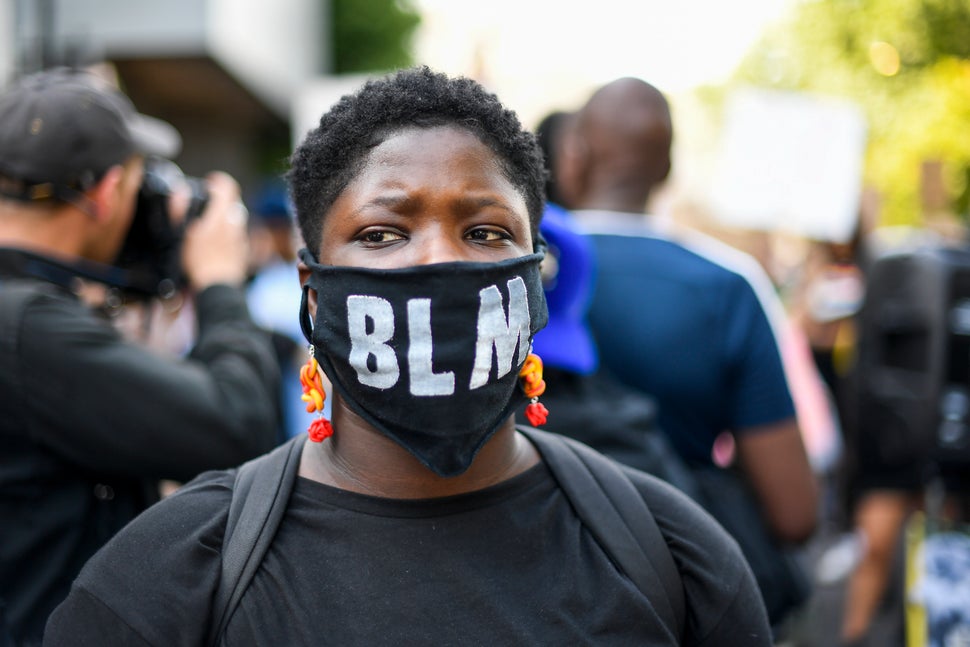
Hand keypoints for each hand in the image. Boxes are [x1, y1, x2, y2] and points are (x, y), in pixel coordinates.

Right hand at [181, 172, 249, 290]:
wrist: (217, 286)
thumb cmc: (200, 261)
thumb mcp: (184, 234)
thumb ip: (181, 211)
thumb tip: (179, 193)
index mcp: (222, 216)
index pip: (228, 187)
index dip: (218, 181)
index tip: (209, 183)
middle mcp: (236, 224)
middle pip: (232, 202)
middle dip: (219, 200)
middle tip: (205, 206)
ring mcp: (241, 237)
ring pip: (235, 218)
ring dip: (223, 217)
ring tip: (207, 226)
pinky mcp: (243, 249)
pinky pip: (236, 234)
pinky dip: (227, 233)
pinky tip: (215, 243)